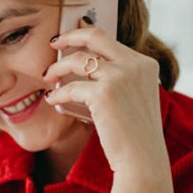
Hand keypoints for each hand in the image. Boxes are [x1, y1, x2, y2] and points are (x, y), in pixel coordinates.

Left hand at [42, 19, 168, 174]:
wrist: (142, 159)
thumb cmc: (134, 134)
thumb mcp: (133, 96)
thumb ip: (118, 78)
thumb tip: (86, 65)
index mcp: (145, 64)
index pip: (110, 40)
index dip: (86, 34)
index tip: (70, 36)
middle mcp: (134, 65)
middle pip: (95, 37)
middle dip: (69, 36)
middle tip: (53, 43)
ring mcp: (120, 77)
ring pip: (78, 60)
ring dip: (57, 67)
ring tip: (47, 76)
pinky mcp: (104, 94)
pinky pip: (70, 88)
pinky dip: (57, 93)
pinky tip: (51, 98)